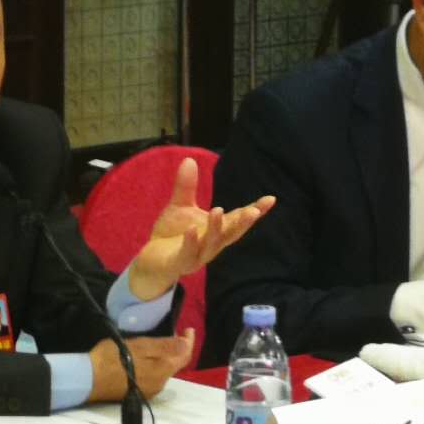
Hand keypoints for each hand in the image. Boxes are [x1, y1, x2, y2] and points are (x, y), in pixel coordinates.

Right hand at [86, 331, 193, 402]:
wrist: (88, 380)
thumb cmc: (112, 358)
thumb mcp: (138, 346)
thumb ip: (163, 346)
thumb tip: (186, 344)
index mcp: (162, 371)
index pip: (184, 355)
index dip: (189, 341)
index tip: (188, 329)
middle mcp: (160, 384)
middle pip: (175, 364)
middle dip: (177, 349)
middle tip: (174, 333)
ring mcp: (149, 391)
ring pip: (164, 371)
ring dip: (166, 357)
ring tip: (159, 344)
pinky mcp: (138, 393)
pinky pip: (154, 376)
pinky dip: (156, 365)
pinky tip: (147, 358)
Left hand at [129, 158, 275, 299]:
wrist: (152, 262)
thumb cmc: (172, 234)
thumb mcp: (180, 207)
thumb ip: (187, 187)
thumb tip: (190, 159)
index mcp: (216, 231)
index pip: (237, 220)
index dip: (255, 211)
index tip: (271, 199)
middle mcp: (211, 245)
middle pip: (230, 234)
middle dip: (242, 223)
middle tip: (253, 211)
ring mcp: (197, 256)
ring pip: (211, 244)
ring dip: (216, 229)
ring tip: (217, 210)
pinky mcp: (179, 263)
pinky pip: (187, 254)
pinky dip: (190, 242)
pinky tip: (191, 229)